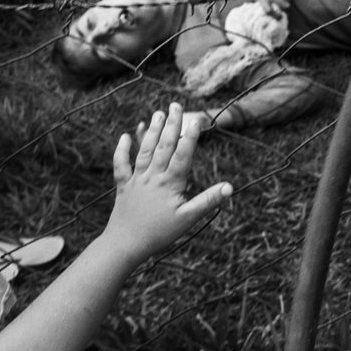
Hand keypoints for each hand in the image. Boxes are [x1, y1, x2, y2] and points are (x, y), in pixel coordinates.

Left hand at [104, 103, 231, 262]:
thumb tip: (229, 187)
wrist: (125, 244)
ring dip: (152, 131)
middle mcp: (152, 177)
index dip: (191, 137)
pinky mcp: (123, 187)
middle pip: (164, 146)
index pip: (183, 155)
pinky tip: (127, 135)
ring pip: (145, 151)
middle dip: (171, 125)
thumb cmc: (159, 234)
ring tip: (158, 114)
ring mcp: (136, 180)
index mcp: (170, 183)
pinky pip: (121, 165)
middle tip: (175, 105)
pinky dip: (122, 150)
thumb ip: (208, 201)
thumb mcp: (188, 219)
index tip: (197, 120)